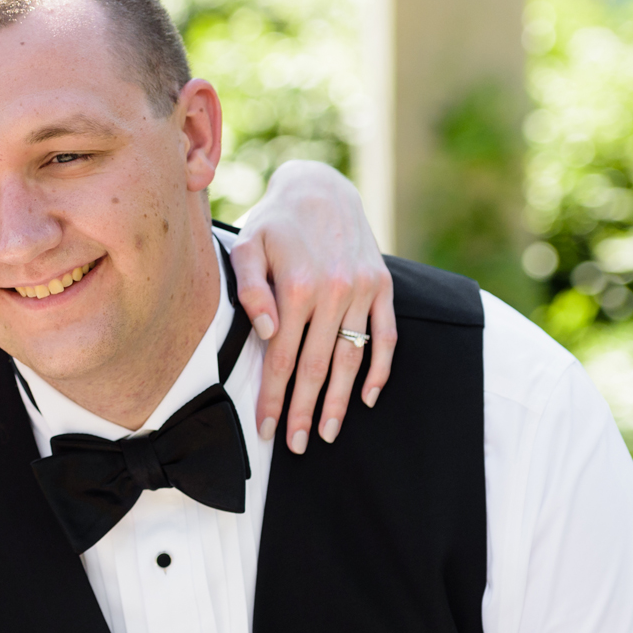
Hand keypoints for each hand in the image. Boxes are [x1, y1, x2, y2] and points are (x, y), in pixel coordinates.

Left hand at [229, 161, 395, 453]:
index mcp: (297, 288)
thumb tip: (265, 333)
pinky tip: (367, 397)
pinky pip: (386, 335)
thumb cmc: (272, 222)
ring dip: (340, 400)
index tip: (266, 430)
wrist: (319, 186)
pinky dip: (380, 368)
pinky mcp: (382, 285)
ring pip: (352, 358)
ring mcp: (362, 289)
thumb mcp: (247, 246)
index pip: (282, 359)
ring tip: (326, 432)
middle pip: (317, 367)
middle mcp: (334, 291)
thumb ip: (250, 290)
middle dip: (305, 411)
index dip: (274, 399)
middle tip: (296, 445)